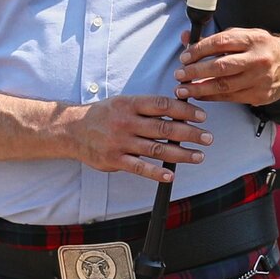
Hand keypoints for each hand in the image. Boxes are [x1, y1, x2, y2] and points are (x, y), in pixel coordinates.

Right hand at [63, 94, 209, 181]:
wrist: (71, 130)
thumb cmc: (102, 116)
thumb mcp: (122, 103)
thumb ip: (146, 107)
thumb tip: (177, 111)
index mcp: (129, 104)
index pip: (163, 105)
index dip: (185, 110)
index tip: (202, 116)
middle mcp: (126, 122)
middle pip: (164, 127)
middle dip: (190, 133)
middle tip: (207, 137)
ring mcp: (120, 142)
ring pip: (156, 148)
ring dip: (180, 154)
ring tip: (198, 156)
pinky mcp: (114, 160)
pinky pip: (139, 167)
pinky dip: (155, 172)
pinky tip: (170, 175)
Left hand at [179, 27, 279, 106]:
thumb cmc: (263, 47)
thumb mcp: (243, 36)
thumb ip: (216, 38)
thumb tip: (186, 38)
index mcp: (253, 39)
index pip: (220, 43)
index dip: (199, 50)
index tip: (184, 57)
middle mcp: (258, 59)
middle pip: (220, 66)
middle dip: (195, 72)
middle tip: (179, 75)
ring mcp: (260, 79)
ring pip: (224, 86)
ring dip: (200, 89)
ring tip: (183, 89)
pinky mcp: (260, 95)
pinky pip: (231, 98)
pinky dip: (212, 97)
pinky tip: (200, 95)